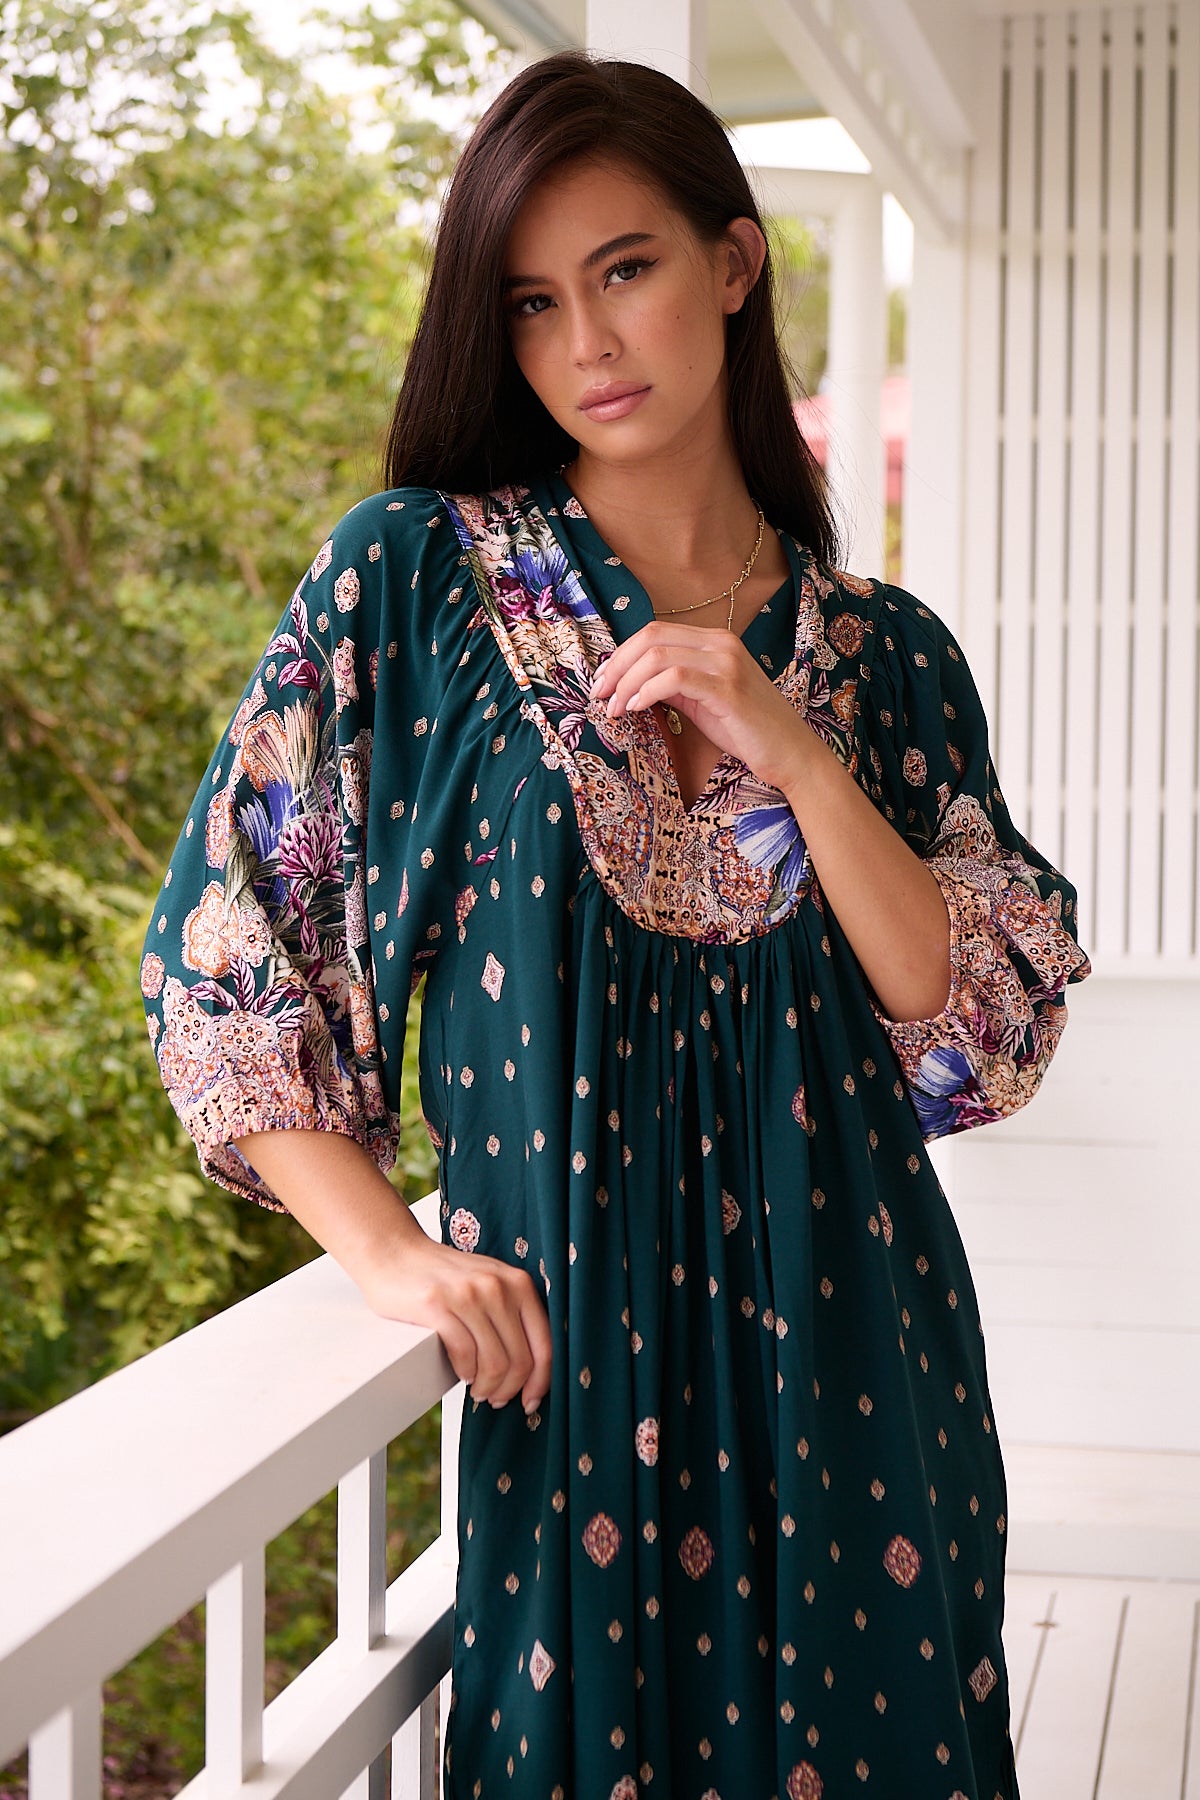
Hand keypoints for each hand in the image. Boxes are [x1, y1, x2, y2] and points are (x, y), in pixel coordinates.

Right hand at [360, 1232, 552, 1415]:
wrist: (395, 1251)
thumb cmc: (443, 1275)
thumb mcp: (490, 1283)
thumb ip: (512, 1314)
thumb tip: (530, 1368)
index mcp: (518, 1284)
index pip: (545, 1344)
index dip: (540, 1381)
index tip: (531, 1400)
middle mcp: (497, 1287)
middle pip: (520, 1360)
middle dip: (509, 1389)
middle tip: (496, 1398)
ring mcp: (467, 1295)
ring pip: (494, 1362)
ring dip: (487, 1387)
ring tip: (478, 1390)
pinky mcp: (437, 1305)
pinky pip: (464, 1353)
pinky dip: (466, 1373)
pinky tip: (463, 1375)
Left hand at [588, 619, 815, 793]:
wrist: (789, 753)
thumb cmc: (745, 730)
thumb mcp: (701, 700)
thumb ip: (672, 683)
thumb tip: (629, 681)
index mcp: (714, 640)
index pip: (654, 632)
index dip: (621, 655)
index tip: (602, 682)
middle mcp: (721, 643)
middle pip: (651, 638)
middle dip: (616, 666)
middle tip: (599, 694)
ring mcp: (726, 663)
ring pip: (658, 656)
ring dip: (626, 683)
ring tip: (614, 708)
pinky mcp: (728, 688)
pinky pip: (675, 678)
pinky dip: (647, 692)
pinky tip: (635, 709)